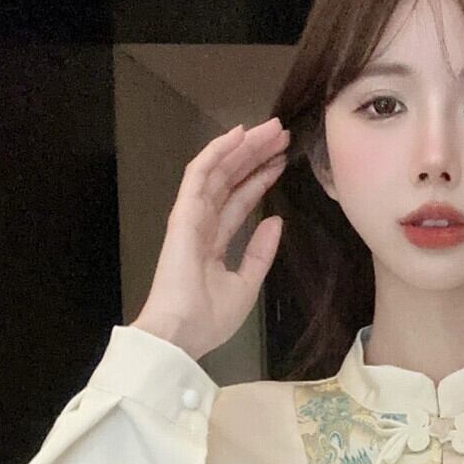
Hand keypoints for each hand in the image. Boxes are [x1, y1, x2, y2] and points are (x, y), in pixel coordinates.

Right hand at [131, 118, 290, 360]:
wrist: (182, 333)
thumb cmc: (209, 318)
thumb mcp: (247, 284)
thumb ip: (260, 253)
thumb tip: (275, 222)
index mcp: (213, 243)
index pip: (239, 202)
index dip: (259, 179)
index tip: (282, 161)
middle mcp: (202, 224)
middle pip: (230, 180)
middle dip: (255, 156)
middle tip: (281, 134)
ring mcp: (191, 216)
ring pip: (219, 171)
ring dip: (243, 148)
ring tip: (270, 129)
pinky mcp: (183, 213)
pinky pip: (200, 174)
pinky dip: (218, 152)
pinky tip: (238, 135)